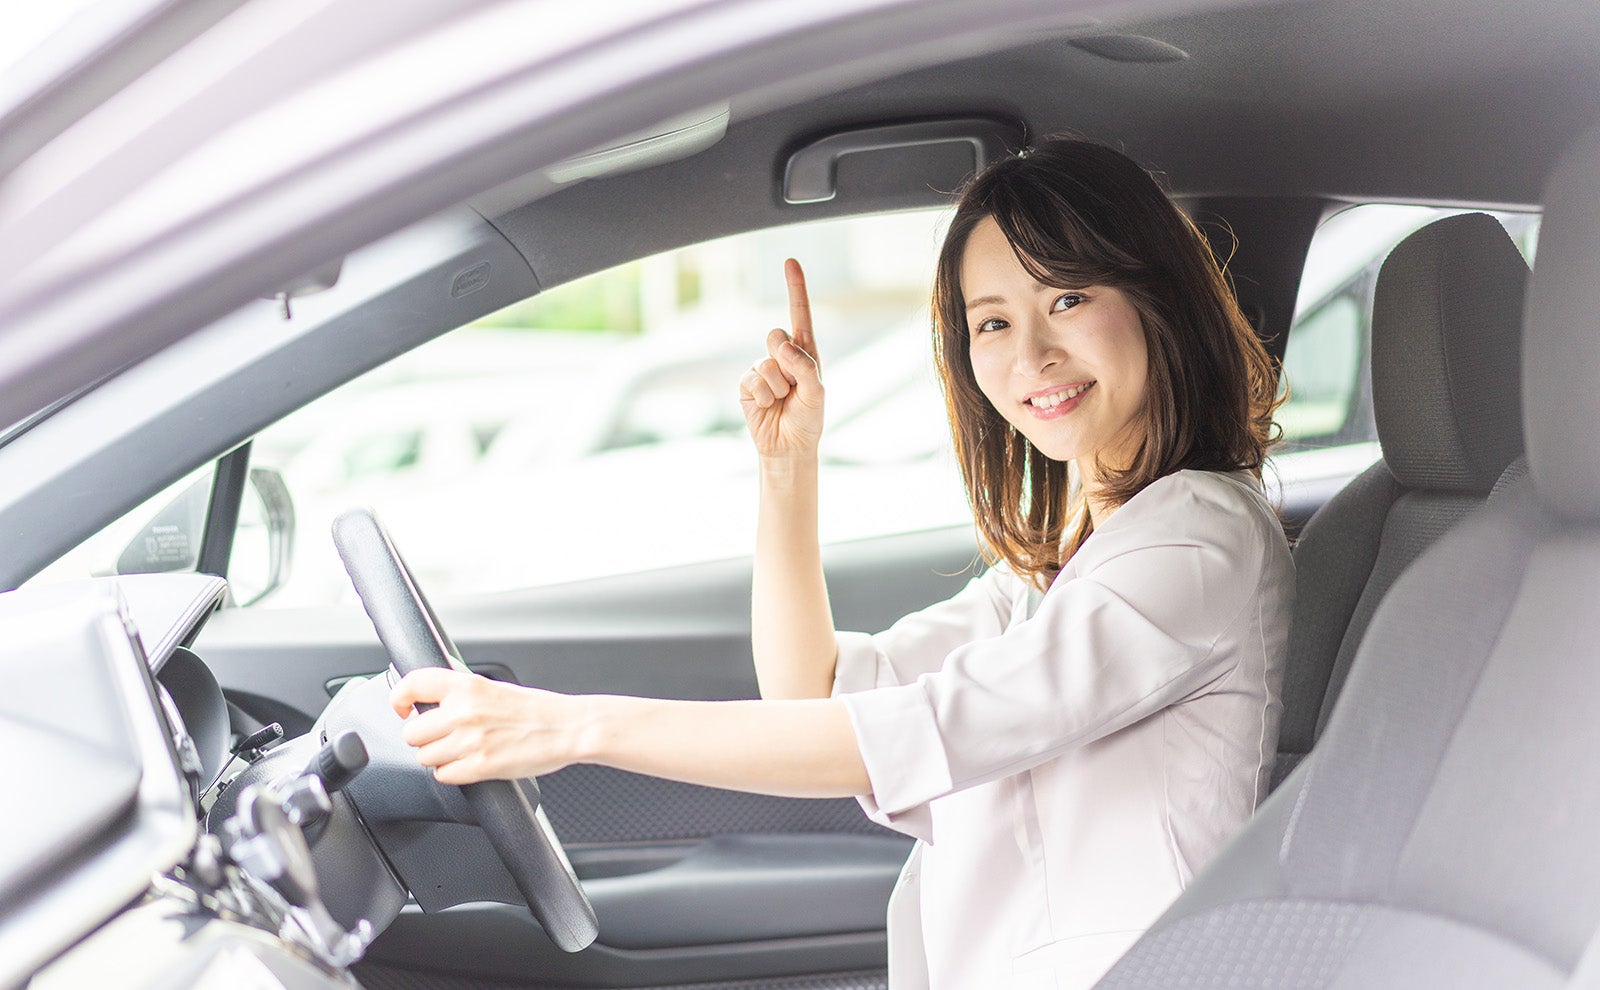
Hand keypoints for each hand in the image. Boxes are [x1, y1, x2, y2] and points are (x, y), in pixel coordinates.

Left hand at [390, 668, 582, 784]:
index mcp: (467, 686)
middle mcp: (464, 712)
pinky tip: (469, 763)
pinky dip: (453, 773)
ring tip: (460, 751)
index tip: (401, 708)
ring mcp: (470, 741)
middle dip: (424, 738)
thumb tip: (429, 701)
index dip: (399, 698)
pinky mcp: (479, 767)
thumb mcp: (494, 687)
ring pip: (424, 757)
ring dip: (438, 757)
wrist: (568, 728)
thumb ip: (461, 693)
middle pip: (412, 732)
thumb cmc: (536, 710)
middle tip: (442, 736)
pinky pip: (443, 775)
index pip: (412, 684)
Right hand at [739, 258, 823, 458]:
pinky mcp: (746, 383)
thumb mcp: (816, 393)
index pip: (799, 314)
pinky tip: (767, 406)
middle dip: (785, 361)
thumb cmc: (808, 419)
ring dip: (777, 387)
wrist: (788, 447)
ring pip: (765, 363)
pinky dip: (762, 396)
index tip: (790, 261)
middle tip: (792, 386)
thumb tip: (781, 346)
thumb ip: (804, 367)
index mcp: (805, 352)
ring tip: (782, 401)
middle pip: (775, 334)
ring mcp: (763, 368)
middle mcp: (783, 355)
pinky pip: (752, 379)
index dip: (794, 287)